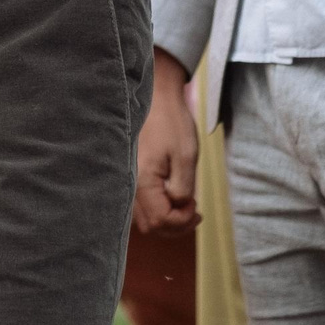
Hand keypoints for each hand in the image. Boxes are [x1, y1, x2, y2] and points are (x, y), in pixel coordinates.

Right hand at [134, 51, 201, 234]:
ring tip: (185, 206)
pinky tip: (172, 197)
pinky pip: (141, 205)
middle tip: (194, 211)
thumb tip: (179, 206)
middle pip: (150, 226)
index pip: (160, 221)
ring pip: (144, 219)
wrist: (156, 98)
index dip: (181, 221)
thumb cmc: (171, 123)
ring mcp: (128, 182)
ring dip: (166, 219)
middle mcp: (130, 186)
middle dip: (175, 225)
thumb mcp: (186, 156)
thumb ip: (183, 187)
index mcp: (143, 182)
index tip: (196, 206)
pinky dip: (158, 209)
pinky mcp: (131, 177)